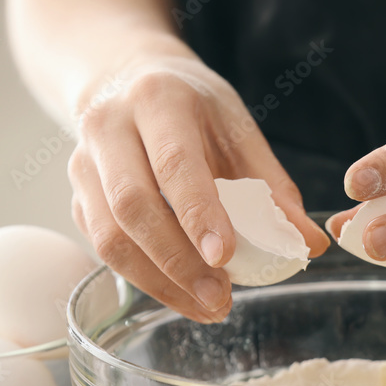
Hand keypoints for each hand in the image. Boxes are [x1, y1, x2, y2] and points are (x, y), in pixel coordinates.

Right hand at [68, 54, 328, 321]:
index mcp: (158, 100)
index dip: (198, 214)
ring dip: (159, 282)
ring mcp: (84, 164)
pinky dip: (144, 279)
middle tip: (220, 299)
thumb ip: (272, 188)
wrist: (127, 79)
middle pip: (133, 207)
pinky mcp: (77, 196)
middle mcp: (109, 127)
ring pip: (109, 237)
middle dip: (178, 263)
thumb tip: (308, 244)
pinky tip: (182, 294)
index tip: (225, 258)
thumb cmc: (193, 107)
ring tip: (207, 307)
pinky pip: (102, 248)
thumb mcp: (237, 129)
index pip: (174, 164)